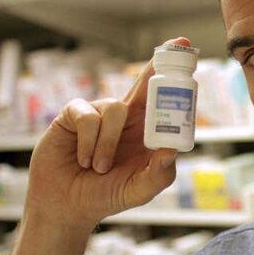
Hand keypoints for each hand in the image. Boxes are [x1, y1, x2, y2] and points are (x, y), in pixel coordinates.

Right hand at [24, 37, 190, 229]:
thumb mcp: (139, 190)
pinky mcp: (73, 115)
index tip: (188, 53)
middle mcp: (124, 118)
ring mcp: (98, 113)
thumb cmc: (105, 196)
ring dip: (108, 144)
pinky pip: (88, 116)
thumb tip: (173, 150)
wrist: (66, 206)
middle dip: (156, 66)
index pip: (162, 101)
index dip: (173, 79)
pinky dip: (89, 142)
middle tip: (174, 48)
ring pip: (115, 109)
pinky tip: (83, 159)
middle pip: (142, 85)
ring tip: (100, 167)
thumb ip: (159, 175)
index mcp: (144, 132)